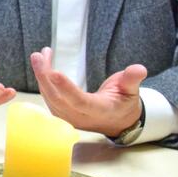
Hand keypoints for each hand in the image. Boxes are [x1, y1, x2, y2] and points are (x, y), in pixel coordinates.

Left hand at [30, 46, 145, 135]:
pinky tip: (42, 64)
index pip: (80, 101)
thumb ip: (132, 80)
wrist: (117, 120)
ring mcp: (69, 118)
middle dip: (45, 77)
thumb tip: (139, 69)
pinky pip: (48, 97)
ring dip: (41, 76)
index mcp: (100, 111)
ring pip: (50, 97)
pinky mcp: (61, 114)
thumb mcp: (131, 91)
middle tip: (38, 56)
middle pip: (58, 99)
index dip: (66, 88)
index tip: (54, 72)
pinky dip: (43, 80)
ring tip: (38, 56)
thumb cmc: (123, 102)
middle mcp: (81, 117)